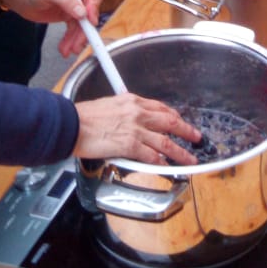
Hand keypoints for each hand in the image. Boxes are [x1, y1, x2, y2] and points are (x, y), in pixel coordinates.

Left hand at [0, 0, 106, 57]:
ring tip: (69, 50)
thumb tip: (83, 13)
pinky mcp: (69, 14)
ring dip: (77, 38)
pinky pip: (74, 29)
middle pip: (91, 11)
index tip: (88, 21)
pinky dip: (71, 39)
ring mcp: (74, 4)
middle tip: (77, 44)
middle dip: (84, 29)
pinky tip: (65, 48)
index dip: (95, 6)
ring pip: (83, 24)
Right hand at [72, 94, 202, 165]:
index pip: (159, 107)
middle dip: (186, 130)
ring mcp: (135, 129)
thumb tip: (128, 121)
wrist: (71, 124)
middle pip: (169, 121)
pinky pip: (151, 155)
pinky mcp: (129, 145)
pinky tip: (167, 166)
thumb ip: (123, 112)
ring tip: (190, 159)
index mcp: (132, 101)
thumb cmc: (83, 116)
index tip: (179, 121)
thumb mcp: (108, 105)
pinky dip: (161, 162)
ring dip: (181, 151)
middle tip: (196, 137)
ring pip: (166, 141)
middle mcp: (137, 113)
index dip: (173, 116)